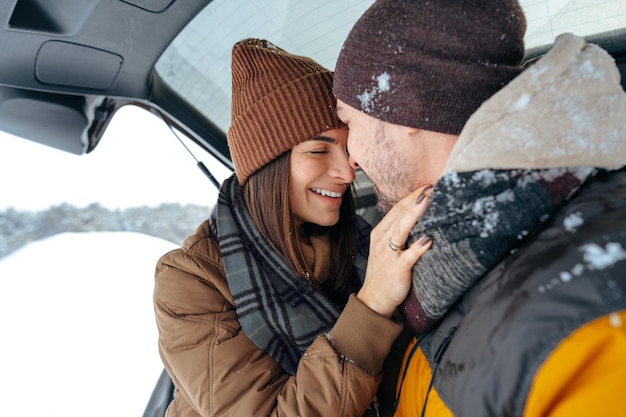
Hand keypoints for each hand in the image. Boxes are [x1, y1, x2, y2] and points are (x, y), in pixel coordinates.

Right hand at [357, 185, 432, 317]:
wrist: (374, 299)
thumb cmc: (384, 272)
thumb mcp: (386, 248)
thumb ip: (398, 232)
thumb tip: (417, 217)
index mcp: (380, 233)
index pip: (396, 209)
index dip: (411, 196)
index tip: (425, 186)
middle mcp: (382, 241)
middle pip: (400, 214)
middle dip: (415, 199)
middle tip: (431, 187)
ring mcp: (389, 255)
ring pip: (402, 229)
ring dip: (415, 214)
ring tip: (427, 201)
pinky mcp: (397, 269)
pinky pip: (408, 256)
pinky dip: (418, 247)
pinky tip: (428, 240)